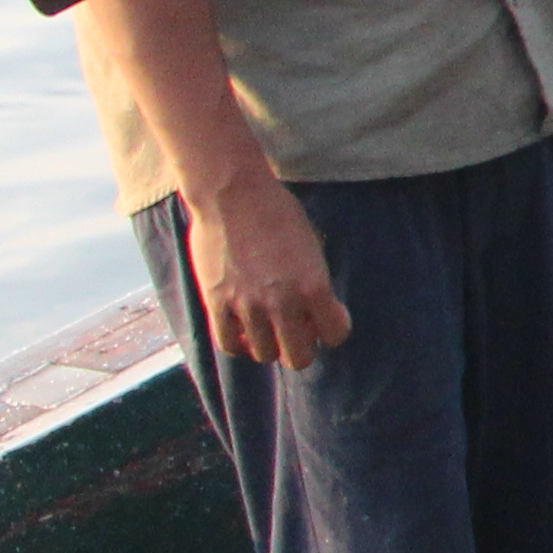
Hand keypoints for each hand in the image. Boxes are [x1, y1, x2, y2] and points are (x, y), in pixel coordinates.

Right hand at [187, 170, 350, 367]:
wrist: (233, 194)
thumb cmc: (278, 213)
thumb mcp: (312, 247)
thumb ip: (313, 283)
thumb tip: (311, 311)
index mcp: (315, 286)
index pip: (335, 335)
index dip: (332, 330)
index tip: (324, 320)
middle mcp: (283, 302)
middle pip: (298, 358)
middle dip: (301, 348)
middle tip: (295, 331)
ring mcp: (247, 305)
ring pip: (264, 355)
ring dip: (269, 345)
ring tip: (267, 327)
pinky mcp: (217, 303)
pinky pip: (228, 344)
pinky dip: (238, 344)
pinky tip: (243, 332)